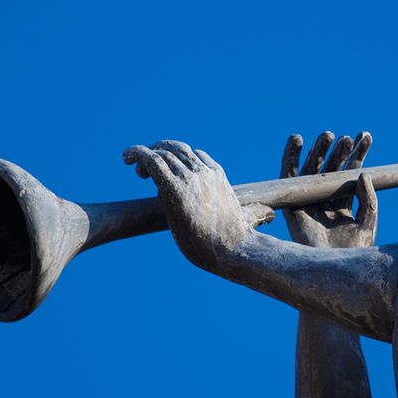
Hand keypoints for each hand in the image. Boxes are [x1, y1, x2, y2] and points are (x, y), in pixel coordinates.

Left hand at [123, 140, 274, 270]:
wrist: (233, 249)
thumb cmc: (240, 241)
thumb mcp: (247, 220)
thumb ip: (256, 214)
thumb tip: (271, 216)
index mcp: (217, 175)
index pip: (193, 155)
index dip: (176, 158)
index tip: (164, 173)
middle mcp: (203, 171)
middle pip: (175, 148)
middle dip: (158, 151)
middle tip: (143, 170)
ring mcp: (189, 177)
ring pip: (161, 152)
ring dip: (144, 155)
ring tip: (132, 164)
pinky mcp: (174, 187)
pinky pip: (151, 160)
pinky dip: (136, 153)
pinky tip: (126, 157)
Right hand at [280, 131, 376, 248]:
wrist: (334, 271)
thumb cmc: (354, 251)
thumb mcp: (368, 220)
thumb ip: (369, 197)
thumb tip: (364, 172)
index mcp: (344, 204)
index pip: (351, 173)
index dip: (358, 154)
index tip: (366, 136)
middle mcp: (325, 201)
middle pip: (331, 169)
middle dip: (339, 152)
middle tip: (347, 139)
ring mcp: (308, 202)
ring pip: (311, 170)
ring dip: (318, 151)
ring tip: (328, 136)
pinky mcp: (292, 205)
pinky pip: (288, 177)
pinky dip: (290, 157)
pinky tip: (296, 140)